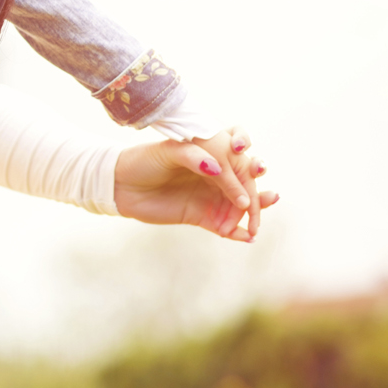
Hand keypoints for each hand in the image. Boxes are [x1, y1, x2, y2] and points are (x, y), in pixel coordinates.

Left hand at [113, 128, 275, 242]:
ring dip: (255, 211)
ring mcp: (211, 197)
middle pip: (247, 182)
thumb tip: (217, 170)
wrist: (120, 185)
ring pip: (242, 205)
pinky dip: (238, 233)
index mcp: (211, 153)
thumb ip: (193, 157)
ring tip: (259, 218)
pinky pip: (227, 227)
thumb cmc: (144, 161)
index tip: (243, 153)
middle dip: (258, 189)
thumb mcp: (168, 152)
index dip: (247, 154)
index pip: (239, 153)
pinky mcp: (203, 217)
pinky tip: (246, 236)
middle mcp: (216, 175)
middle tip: (267, 195)